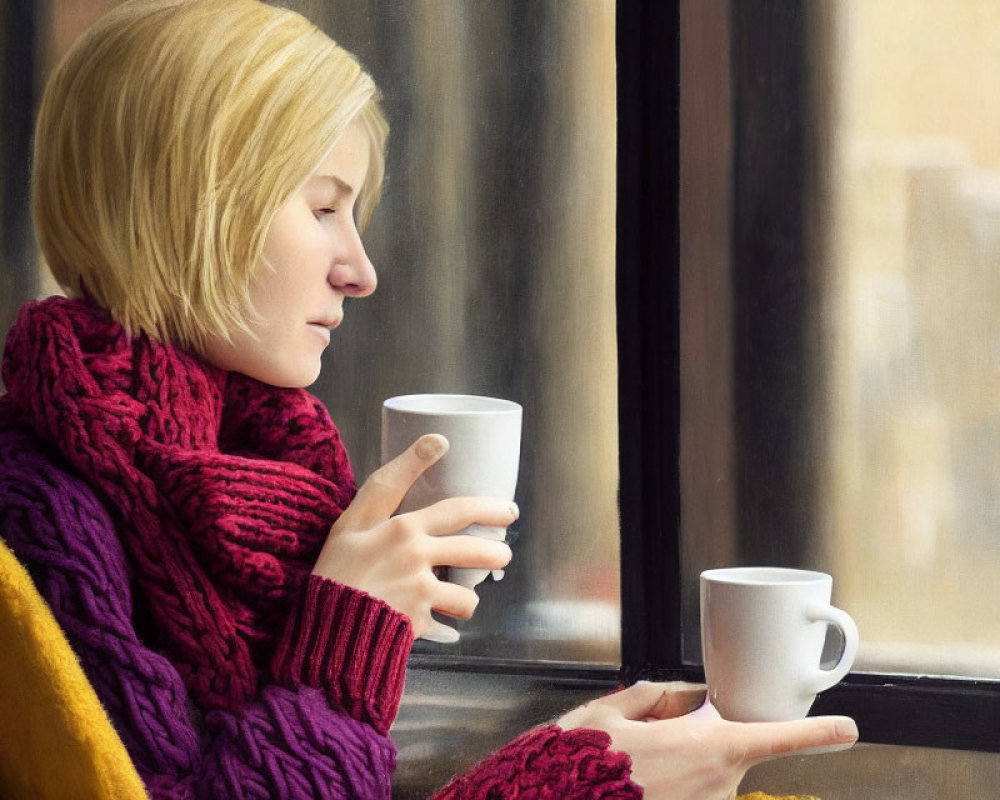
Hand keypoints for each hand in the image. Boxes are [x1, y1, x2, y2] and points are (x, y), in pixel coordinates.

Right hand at [312, 434, 515, 637]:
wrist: (322, 622)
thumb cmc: (336, 565)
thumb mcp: (353, 519)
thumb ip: (391, 483)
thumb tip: (437, 441)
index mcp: (402, 529)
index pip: (456, 510)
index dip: (487, 507)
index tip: (508, 509)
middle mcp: (416, 558)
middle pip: (474, 551)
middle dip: (497, 553)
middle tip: (502, 554)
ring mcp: (418, 592)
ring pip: (467, 595)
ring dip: (470, 596)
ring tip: (466, 596)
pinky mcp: (416, 622)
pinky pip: (444, 622)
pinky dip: (443, 621)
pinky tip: (437, 619)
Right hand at [557, 681, 857, 799]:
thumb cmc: (578, 763)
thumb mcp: (611, 712)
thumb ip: (659, 697)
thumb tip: (689, 697)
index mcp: (703, 745)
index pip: (774, 737)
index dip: (816, 733)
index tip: (847, 729)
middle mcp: (714, 785)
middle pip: (724, 753)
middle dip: (696, 744)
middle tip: (644, 748)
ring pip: (705, 780)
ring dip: (678, 772)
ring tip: (631, 772)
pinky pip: (690, 795)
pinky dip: (668, 786)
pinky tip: (639, 783)